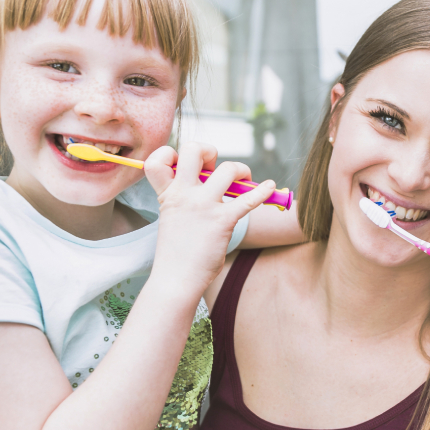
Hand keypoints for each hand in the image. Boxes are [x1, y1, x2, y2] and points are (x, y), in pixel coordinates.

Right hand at [143, 142, 275, 292]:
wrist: (176, 279)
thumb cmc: (177, 252)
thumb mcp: (171, 219)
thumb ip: (183, 200)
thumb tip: (210, 185)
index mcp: (168, 194)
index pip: (159, 159)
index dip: (172, 153)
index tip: (186, 164)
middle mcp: (183, 194)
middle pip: (193, 149)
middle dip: (208, 149)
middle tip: (216, 166)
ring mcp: (203, 206)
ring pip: (228, 169)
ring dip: (241, 170)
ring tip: (245, 181)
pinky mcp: (222, 221)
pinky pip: (248, 200)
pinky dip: (263, 192)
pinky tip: (270, 187)